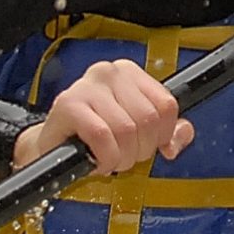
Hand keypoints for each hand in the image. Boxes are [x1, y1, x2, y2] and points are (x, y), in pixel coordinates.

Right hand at [12, 57, 194, 174]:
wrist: (52, 148)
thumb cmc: (93, 137)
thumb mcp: (137, 133)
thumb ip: (168, 133)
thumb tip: (181, 135)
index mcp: (130, 73)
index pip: (166, 105)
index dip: (161, 135)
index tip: (146, 145)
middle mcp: (109, 73)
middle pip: (147, 119)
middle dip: (139, 150)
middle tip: (122, 156)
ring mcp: (87, 86)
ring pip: (126, 129)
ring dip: (120, 157)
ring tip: (108, 158)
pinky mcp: (68, 104)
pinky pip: (101, 136)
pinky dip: (104, 157)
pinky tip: (97, 160)